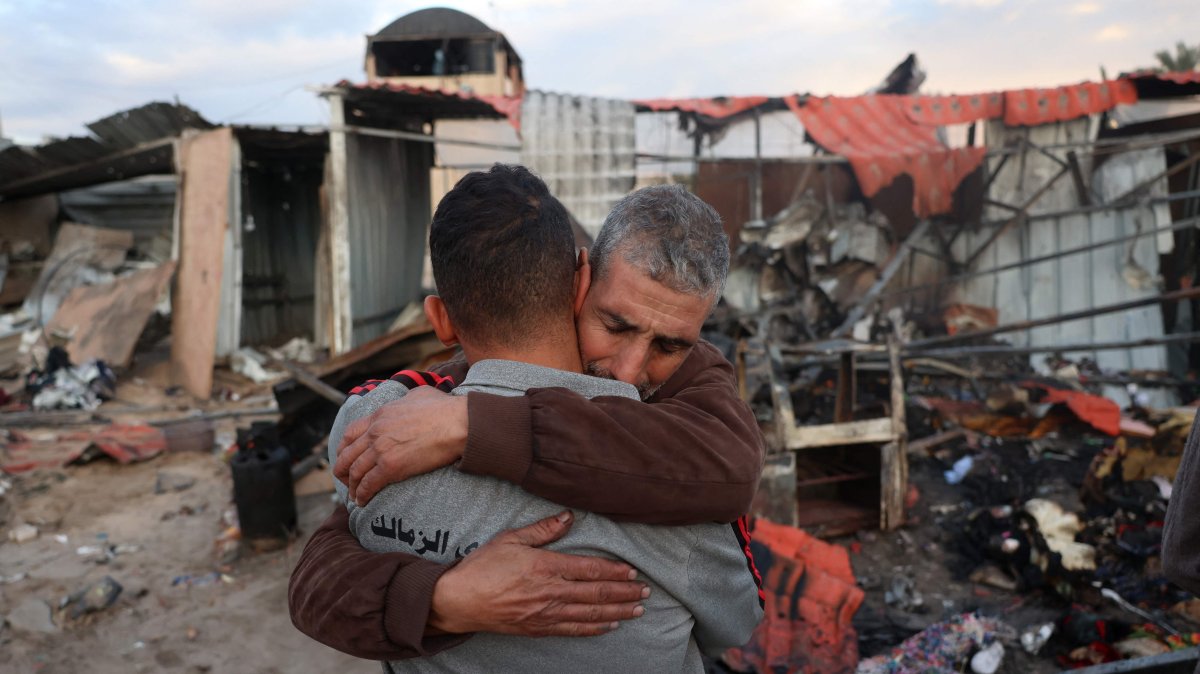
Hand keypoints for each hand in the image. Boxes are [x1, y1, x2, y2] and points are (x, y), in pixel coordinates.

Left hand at [336, 386, 468, 504]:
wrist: (458, 423)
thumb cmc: (445, 409)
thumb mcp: (419, 394)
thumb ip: (406, 399)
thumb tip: (409, 401)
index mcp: (380, 415)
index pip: (350, 433)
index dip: (343, 448)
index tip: (345, 457)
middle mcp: (375, 432)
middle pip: (347, 455)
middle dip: (342, 470)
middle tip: (346, 480)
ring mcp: (381, 450)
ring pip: (355, 472)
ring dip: (352, 487)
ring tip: (355, 496)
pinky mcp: (391, 467)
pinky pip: (368, 484)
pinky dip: (362, 495)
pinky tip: (363, 502)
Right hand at [429, 511, 648, 636]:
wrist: (458, 601)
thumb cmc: (482, 567)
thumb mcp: (511, 538)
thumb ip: (542, 530)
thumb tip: (568, 517)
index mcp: (546, 566)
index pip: (589, 569)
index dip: (614, 571)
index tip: (633, 572)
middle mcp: (550, 592)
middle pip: (596, 593)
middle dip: (625, 593)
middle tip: (646, 592)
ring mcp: (546, 613)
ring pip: (590, 614)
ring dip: (617, 611)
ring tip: (637, 610)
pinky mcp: (538, 628)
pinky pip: (573, 630)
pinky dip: (594, 628)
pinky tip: (609, 626)